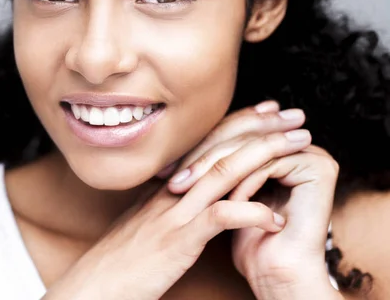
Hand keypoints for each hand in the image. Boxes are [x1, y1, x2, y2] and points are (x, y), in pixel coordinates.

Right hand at [44, 101, 310, 299]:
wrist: (96, 282)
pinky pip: (220, 216)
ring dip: (265, 155)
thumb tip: (195, 196)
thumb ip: (171, 204)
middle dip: (260, 128)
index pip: (206, 142)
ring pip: (224, 171)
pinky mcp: (178, 238)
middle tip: (293, 115)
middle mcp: (172, 189)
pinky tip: (276, 218)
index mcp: (166, 185)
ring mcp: (174, 211)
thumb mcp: (148, 223)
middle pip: (220, 147)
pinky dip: (252, 213)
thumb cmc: (124, 259)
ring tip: (298, 146)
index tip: (267, 111)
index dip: (238, 122)